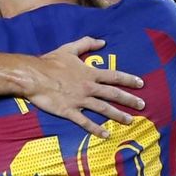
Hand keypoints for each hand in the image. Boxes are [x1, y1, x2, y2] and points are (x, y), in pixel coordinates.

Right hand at [29, 37, 144, 138]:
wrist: (33, 76)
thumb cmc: (50, 62)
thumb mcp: (69, 48)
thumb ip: (86, 43)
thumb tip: (102, 41)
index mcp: (89, 73)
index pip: (114, 76)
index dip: (128, 80)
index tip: (140, 84)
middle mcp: (88, 87)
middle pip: (113, 94)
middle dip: (129, 100)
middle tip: (142, 105)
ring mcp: (80, 100)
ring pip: (103, 109)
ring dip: (118, 115)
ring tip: (130, 121)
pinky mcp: (69, 111)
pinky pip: (85, 122)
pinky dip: (96, 129)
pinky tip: (106, 134)